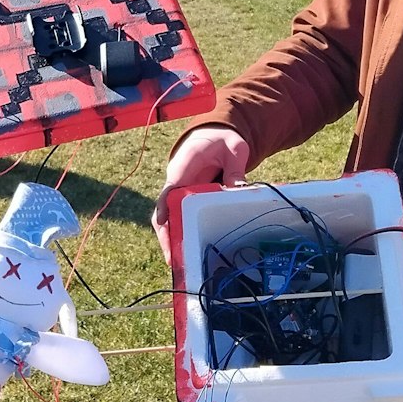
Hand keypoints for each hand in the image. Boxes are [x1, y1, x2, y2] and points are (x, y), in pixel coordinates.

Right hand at [151, 127, 250, 258]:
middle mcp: (177, 183)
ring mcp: (181, 194)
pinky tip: (191, 254)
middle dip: (167, 236)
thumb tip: (239, 191)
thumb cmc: (222, 141)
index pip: (169, 190)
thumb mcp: (234, 149)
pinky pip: (182, 220)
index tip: (163, 225)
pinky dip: (184, 236)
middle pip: (165, 212)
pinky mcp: (188, 201)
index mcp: (184, 167)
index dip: (164, 208)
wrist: (215, 136)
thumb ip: (236, 169)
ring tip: (180, 265)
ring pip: (171, 219)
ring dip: (173, 240)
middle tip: (174, 260)